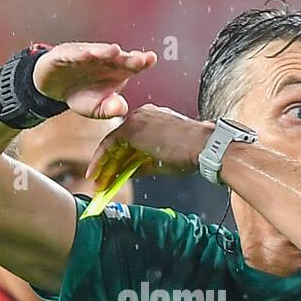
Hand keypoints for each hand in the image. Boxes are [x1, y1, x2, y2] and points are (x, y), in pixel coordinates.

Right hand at [32, 42, 157, 118]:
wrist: (53, 87)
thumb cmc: (81, 94)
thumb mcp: (96, 109)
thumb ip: (110, 109)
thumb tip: (122, 109)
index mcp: (116, 71)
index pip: (132, 65)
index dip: (142, 61)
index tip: (150, 60)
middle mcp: (103, 60)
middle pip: (118, 57)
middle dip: (129, 56)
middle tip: (140, 58)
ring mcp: (84, 55)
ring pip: (97, 51)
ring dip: (105, 51)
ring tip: (114, 51)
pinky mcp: (65, 55)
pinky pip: (73, 54)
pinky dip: (79, 54)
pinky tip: (87, 54)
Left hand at [86, 104, 214, 187]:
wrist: (203, 147)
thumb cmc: (191, 153)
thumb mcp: (162, 161)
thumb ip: (143, 165)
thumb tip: (128, 173)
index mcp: (153, 121)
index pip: (130, 142)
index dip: (120, 160)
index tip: (114, 175)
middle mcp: (142, 116)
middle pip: (119, 144)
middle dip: (108, 166)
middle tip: (100, 183)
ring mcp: (136, 121)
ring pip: (112, 145)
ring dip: (103, 167)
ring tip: (97, 184)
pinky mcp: (131, 128)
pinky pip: (109, 146)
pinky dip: (101, 161)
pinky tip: (97, 175)